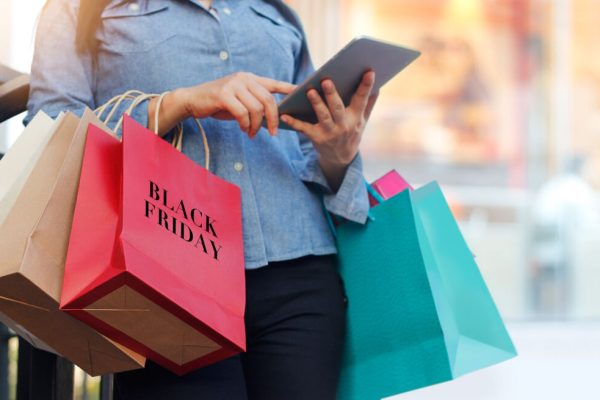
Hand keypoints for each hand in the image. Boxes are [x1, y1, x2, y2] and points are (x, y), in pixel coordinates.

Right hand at [150, 72, 295, 137]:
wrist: (192, 100)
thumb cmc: (218, 103)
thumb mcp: (239, 101)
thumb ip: (255, 104)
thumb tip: (274, 118)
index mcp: (250, 79)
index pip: (273, 83)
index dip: (288, 88)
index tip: (301, 93)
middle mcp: (243, 79)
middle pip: (268, 100)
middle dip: (273, 119)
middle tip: (273, 133)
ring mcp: (233, 85)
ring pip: (256, 108)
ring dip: (256, 125)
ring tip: (251, 133)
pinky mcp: (223, 94)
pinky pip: (242, 113)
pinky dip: (245, 124)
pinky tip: (244, 129)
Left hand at [280, 71, 378, 189]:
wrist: (341, 158)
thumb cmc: (352, 132)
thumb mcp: (363, 120)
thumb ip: (369, 102)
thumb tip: (378, 84)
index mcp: (356, 117)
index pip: (362, 99)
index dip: (366, 86)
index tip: (369, 72)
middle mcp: (344, 125)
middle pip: (337, 108)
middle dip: (332, 94)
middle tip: (326, 80)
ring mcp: (330, 133)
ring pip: (322, 117)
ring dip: (316, 104)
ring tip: (309, 91)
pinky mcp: (317, 138)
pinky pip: (304, 129)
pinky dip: (294, 122)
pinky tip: (285, 114)